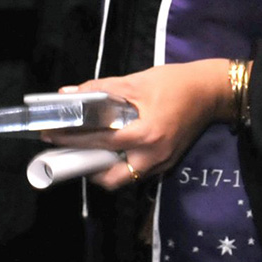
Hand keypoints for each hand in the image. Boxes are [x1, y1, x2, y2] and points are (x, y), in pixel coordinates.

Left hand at [43, 61, 234, 189]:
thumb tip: (69, 94)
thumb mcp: (137, 81)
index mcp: (146, 134)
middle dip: (86, 168)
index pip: (99, 141)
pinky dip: (119, 164)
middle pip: (110, 179)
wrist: (211, 92)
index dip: (71, 138)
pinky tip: (111, 149)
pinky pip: (136, 172)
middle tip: (68, 152)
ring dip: (102, 169)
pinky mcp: (166, 164)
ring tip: (87, 151)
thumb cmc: (175, 83)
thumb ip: (102, 90)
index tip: (49, 134)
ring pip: (122, 179)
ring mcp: (161, 164)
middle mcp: (152, 157)